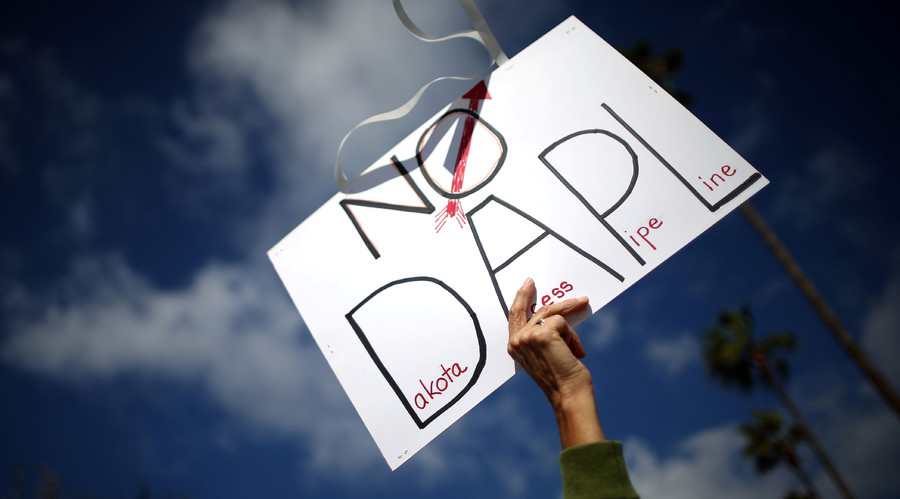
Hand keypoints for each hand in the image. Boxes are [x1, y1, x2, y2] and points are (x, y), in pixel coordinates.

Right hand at [508, 277, 603, 447]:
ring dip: (570, 332)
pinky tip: (576, 353)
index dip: (521, 297)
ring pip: (554, 314)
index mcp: (515, 347)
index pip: (515, 315)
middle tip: (579, 300)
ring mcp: (528, 336)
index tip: (529, 283)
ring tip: (578, 348)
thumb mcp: (546, 354)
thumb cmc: (561, 379)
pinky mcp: (543, 334)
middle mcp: (517, 340)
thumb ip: (543, 336)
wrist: (568, 395)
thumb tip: (557, 315)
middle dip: (562, 303)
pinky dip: (573, 337)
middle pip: (539, 310)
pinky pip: (563, 322)